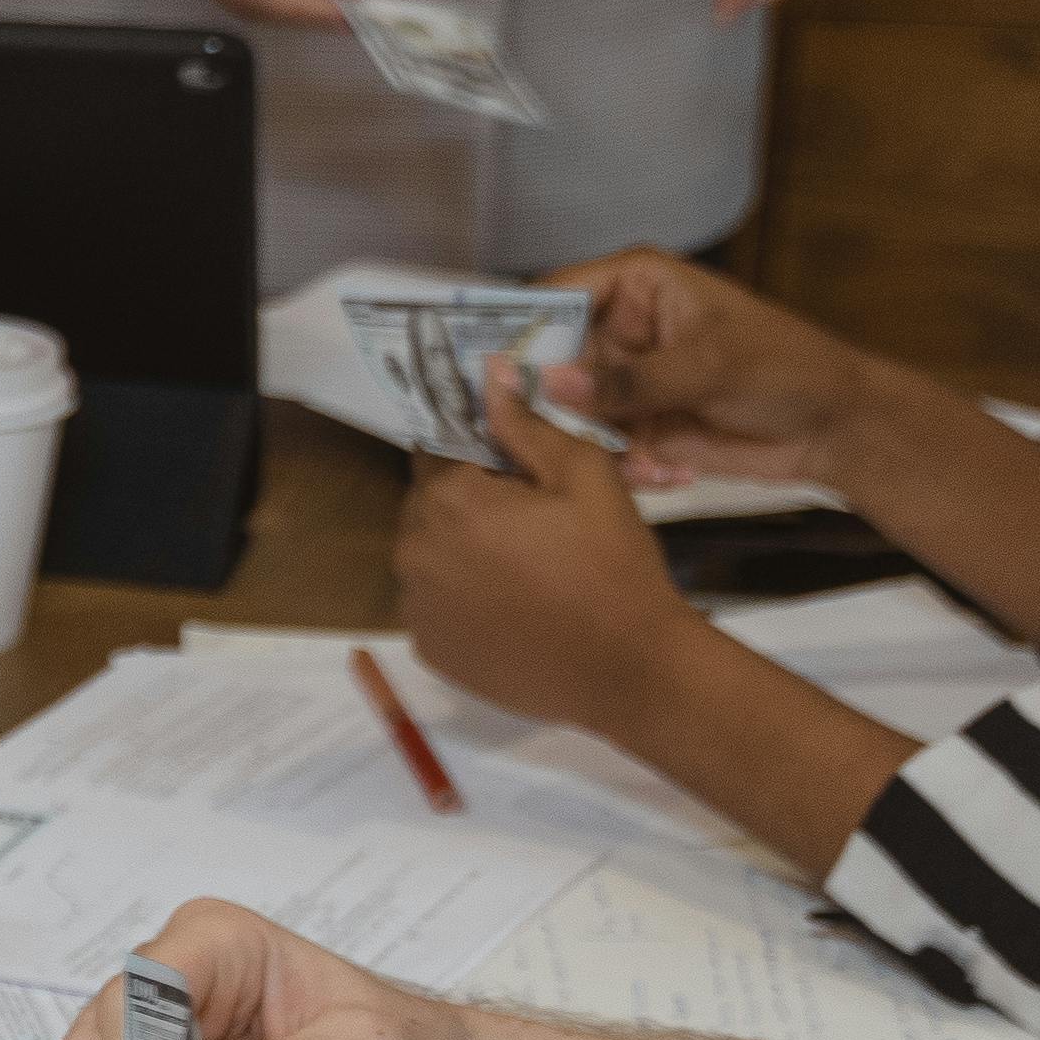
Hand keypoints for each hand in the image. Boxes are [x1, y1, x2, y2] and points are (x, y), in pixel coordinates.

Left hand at [393, 359, 701, 740]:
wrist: (626, 667)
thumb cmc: (611, 562)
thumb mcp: (583, 474)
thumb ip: (525, 423)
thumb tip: (488, 372)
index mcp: (448, 500)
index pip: (438, 447)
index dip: (478, 451)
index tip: (517, 468)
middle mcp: (413, 552)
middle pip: (429, 504)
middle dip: (469, 501)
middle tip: (533, 521)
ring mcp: (416, 607)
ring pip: (429, 554)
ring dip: (462, 550)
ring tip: (527, 567)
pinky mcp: (429, 649)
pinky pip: (435, 604)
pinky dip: (462, 597)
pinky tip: (512, 606)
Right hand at [541, 249, 885, 491]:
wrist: (832, 427)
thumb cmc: (783, 368)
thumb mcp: (708, 366)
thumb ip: (628, 380)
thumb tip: (549, 384)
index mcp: (636, 285)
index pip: (556, 294)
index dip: (517, 327)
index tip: (484, 367)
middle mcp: (620, 330)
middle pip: (548, 360)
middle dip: (546, 401)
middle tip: (536, 433)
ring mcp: (625, 382)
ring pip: (567, 414)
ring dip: (590, 444)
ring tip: (637, 457)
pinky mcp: (634, 428)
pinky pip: (597, 451)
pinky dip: (621, 468)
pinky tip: (666, 472)